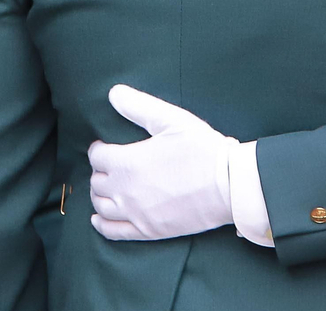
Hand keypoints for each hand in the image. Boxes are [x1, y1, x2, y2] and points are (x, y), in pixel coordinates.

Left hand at [88, 85, 238, 239]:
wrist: (229, 186)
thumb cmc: (203, 149)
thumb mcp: (172, 120)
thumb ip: (139, 106)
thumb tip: (113, 93)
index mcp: (127, 162)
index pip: (97, 156)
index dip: (100, 148)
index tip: (106, 146)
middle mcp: (124, 191)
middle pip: (97, 181)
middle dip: (101, 171)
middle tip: (112, 164)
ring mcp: (134, 214)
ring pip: (101, 206)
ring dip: (100, 194)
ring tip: (109, 186)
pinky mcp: (147, 231)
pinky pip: (112, 231)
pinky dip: (100, 224)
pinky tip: (98, 218)